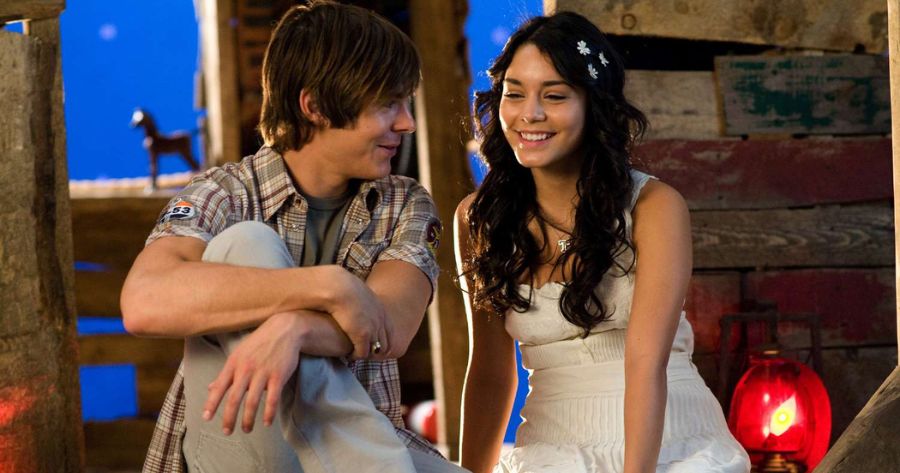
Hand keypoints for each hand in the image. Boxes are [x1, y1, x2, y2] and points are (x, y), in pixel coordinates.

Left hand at [203, 312, 304, 434]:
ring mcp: (263, 373)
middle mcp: (246, 369)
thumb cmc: (259, 342)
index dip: (212, 403)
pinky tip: (267, 423)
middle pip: (234, 398)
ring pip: (252, 402)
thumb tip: (210, 388)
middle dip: (229, 418)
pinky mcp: (279, 376)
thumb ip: (226, 373)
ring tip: (246, 430)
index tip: (206, 418)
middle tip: (226, 432)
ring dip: (248, 420)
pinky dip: (269, 413)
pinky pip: (273, 399)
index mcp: (234, 363)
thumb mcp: (239, 354)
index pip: (219, 387)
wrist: (284, 329)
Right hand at [326, 267, 391, 359]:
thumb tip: (354, 304)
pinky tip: (348, 355)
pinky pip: (362, 353)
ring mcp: (373, 328)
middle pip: (386, 344)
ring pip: (375, 350)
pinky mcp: (362, 335)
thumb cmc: (341, 288)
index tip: (371, 345)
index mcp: (381, 310)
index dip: (381, 341)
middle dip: (376, 351)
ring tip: (355, 355)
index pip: (389, 332)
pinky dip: (356, 356)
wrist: (338, 287)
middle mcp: (380, 320)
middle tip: (363, 354)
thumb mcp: (358, 294)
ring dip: (366, 354)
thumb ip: (360, 302)